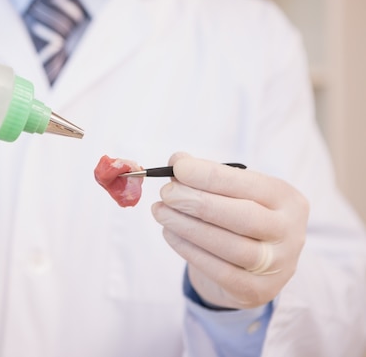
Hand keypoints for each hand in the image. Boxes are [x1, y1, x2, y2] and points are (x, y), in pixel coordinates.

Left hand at [151, 152, 308, 308]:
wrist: (253, 267)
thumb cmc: (239, 218)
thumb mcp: (231, 193)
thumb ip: (207, 177)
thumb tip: (177, 161)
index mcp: (286, 199)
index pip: (249, 184)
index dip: (211, 175)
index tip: (178, 167)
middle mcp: (290, 232)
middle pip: (243, 217)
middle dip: (199, 203)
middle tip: (167, 194)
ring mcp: (277, 265)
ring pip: (230, 246)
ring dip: (188, 226)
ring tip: (161, 212)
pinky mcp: (257, 291)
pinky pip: (219, 271)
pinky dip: (189, 250)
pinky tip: (170, 234)